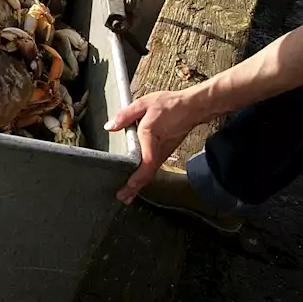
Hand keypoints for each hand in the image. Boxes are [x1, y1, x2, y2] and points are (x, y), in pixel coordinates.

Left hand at [106, 88, 211, 203]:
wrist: (192, 107)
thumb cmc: (170, 104)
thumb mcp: (144, 104)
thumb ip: (125, 115)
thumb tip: (110, 126)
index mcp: (151, 136)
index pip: (147, 161)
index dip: (139, 175)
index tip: (130, 184)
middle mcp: (158, 149)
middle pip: (147, 173)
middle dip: (135, 187)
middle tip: (122, 197)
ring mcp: (163, 152)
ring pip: (150, 172)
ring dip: (139, 184)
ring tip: (127, 195)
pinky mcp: (164, 152)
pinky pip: (153, 167)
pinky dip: (144, 176)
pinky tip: (137, 181)